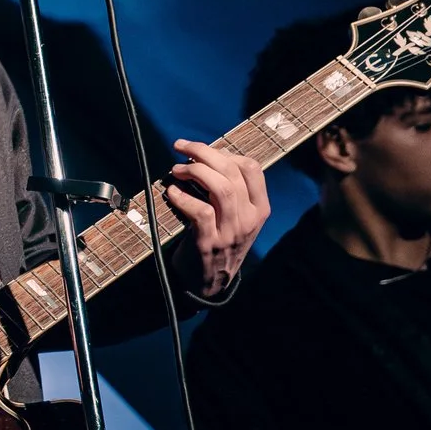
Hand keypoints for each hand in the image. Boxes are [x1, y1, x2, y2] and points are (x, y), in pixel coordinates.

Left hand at [164, 140, 268, 297]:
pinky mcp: (209, 242)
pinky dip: (183, 196)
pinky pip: (200, 211)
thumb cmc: (220, 241)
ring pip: (220, 188)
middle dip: (204, 153)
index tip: (203, 150)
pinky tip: (171, 192)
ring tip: (175, 169)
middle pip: (232, 172)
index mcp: (259, 208)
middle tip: (181, 147)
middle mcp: (249, 218)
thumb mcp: (237, 218)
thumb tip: (206, 158)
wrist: (211, 282)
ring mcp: (231, 231)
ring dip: (193, 171)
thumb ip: (231, 192)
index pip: (252, 168)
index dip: (225, 152)